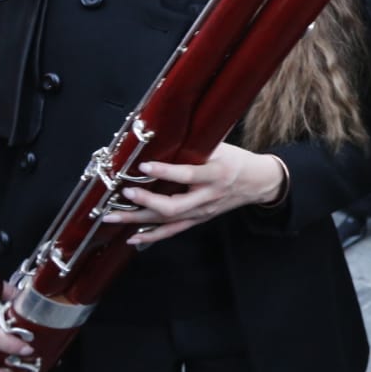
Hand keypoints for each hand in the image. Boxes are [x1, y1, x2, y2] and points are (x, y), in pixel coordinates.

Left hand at [102, 143, 286, 246]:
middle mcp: (208, 196)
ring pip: (167, 221)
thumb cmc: (237, 161)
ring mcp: (202, 212)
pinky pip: (172, 231)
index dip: (165, 171)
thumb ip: (195, 146)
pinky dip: (150, 235)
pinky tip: (131, 236)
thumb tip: (163, 135)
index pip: (188, 174)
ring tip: (112, 216)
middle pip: (174, 206)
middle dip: (146, 202)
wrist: (258, 183)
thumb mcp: (221, 148)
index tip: (145, 165)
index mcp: (216, 174)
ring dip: (137, 220)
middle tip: (125, 193)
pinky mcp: (198, 219)